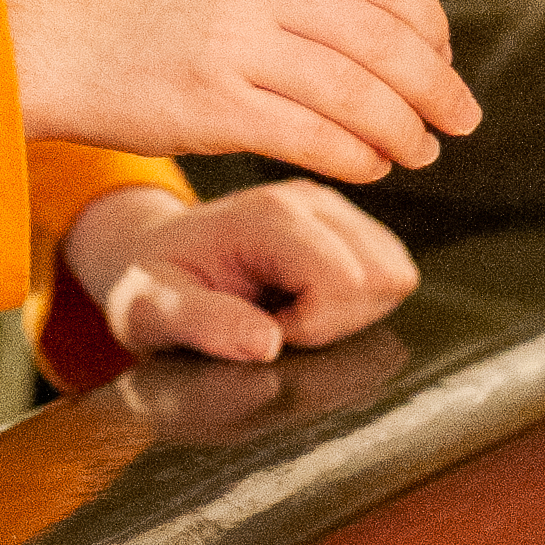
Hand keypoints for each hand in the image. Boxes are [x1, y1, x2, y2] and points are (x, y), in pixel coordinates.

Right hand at [0, 0, 478, 184]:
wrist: (40, 36)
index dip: (428, 20)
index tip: (442, 54)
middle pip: (382, 36)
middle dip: (434, 83)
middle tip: (461, 116)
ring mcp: (233, 42)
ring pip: (355, 91)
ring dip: (402, 127)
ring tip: (421, 150)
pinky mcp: (212, 106)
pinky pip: (311, 135)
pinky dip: (355, 155)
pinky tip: (372, 167)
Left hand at [63, 180, 419, 365]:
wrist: (150, 254)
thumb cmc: (149, 284)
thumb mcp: (151, 310)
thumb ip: (204, 325)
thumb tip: (267, 344)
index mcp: (266, 217)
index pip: (345, 281)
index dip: (313, 327)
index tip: (265, 332)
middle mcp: (307, 200)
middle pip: (382, 276)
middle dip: (338, 322)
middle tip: (277, 324)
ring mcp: (330, 207)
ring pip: (394, 273)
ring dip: (350, 313)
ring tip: (288, 313)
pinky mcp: (343, 222)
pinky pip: (389, 270)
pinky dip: (356, 302)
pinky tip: (305, 302)